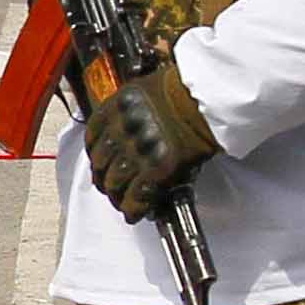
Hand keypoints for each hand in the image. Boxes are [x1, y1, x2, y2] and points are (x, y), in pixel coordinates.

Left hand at [81, 65, 214, 222]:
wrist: (211, 100)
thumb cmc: (187, 91)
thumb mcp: (146, 90)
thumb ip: (128, 111)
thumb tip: (121, 134)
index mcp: (118, 105)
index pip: (92, 136)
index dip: (94, 155)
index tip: (99, 163)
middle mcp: (125, 127)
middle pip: (101, 162)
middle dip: (103, 179)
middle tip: (109, 187)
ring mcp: (141, 149)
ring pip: (115, 182)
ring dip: (117, 197)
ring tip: (122, 203)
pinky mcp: (159, 168)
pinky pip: (138, 195)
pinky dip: (134, 208)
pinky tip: (135, 213)